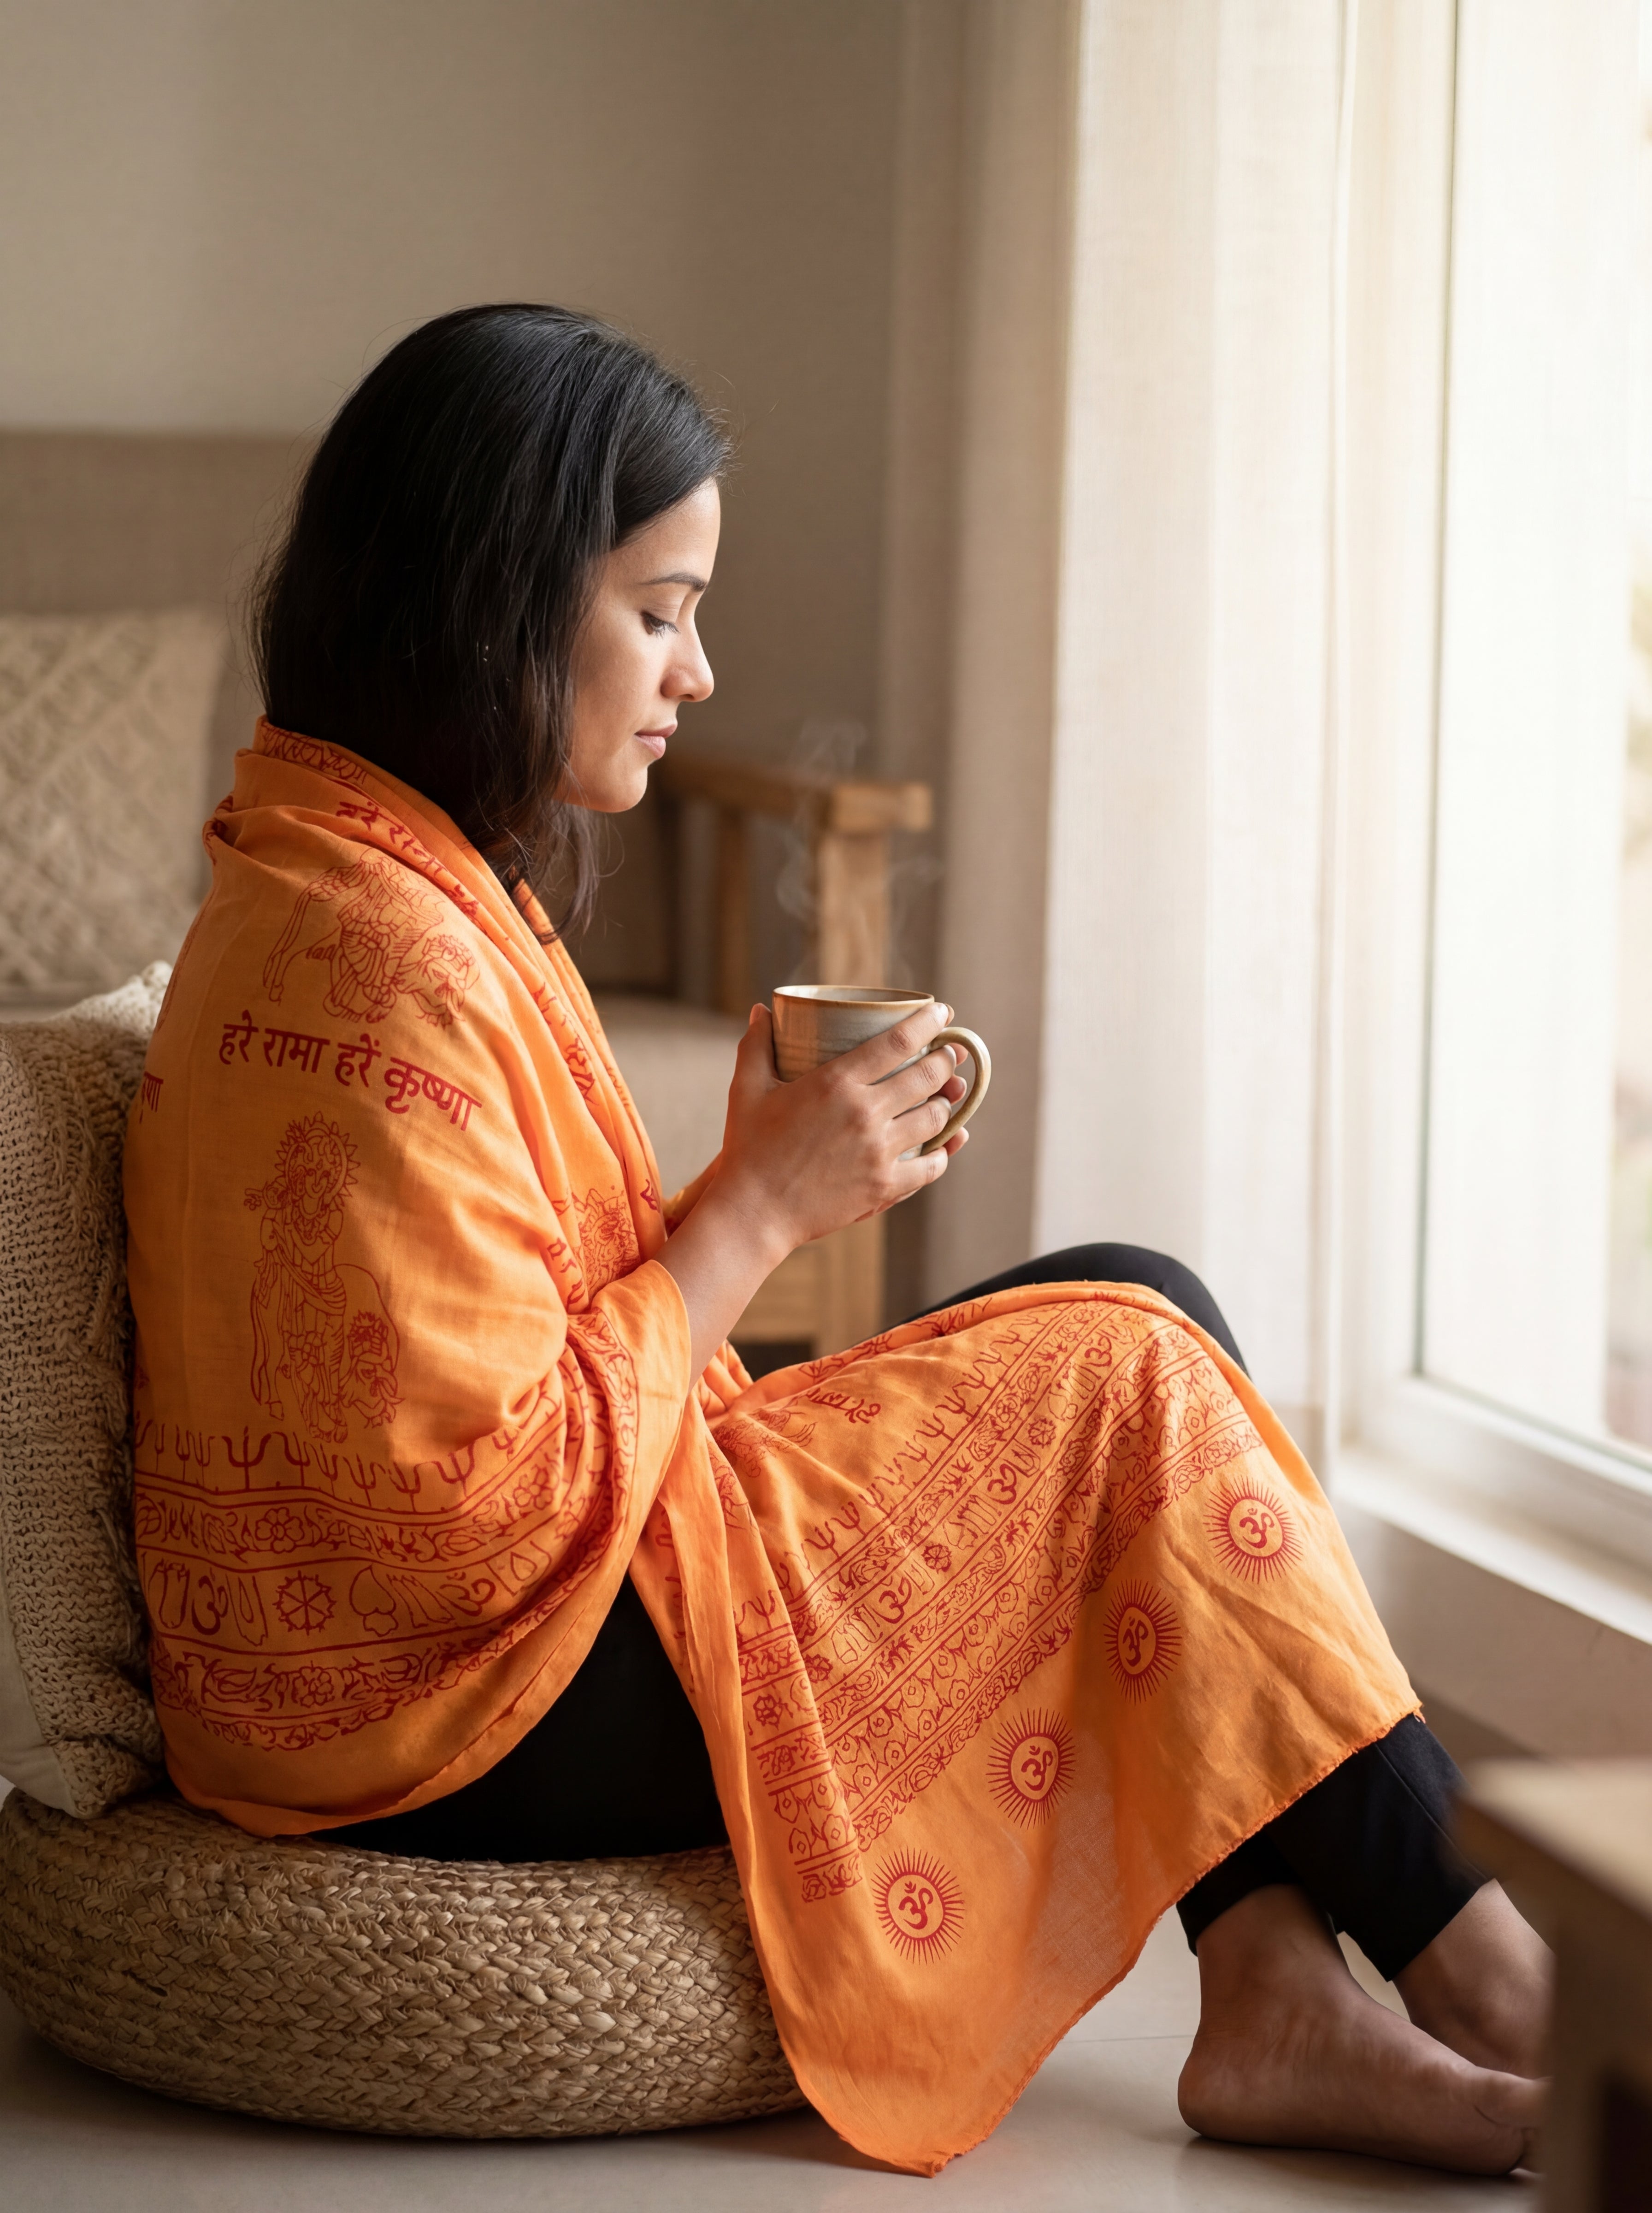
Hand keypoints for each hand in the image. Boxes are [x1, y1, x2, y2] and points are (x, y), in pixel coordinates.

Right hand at [717, 1001, 968, 1260]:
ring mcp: (878, 1152)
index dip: (928, 1021)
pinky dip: (942, 1152)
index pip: (898, 1040)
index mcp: (836, 1082)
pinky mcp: (884, 1186)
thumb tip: (761, 1010)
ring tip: (944, 1096)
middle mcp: (864, 1113)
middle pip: (927, 1076)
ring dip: (945, 1103)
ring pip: (936, 1118)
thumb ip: (756, 1045)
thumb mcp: (746, 1090)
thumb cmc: (748, 1149)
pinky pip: (931, 1166)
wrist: (753, 1213)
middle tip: (950, 1054)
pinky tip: (943, 1144)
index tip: (942, 1012)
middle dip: (946, 1060)